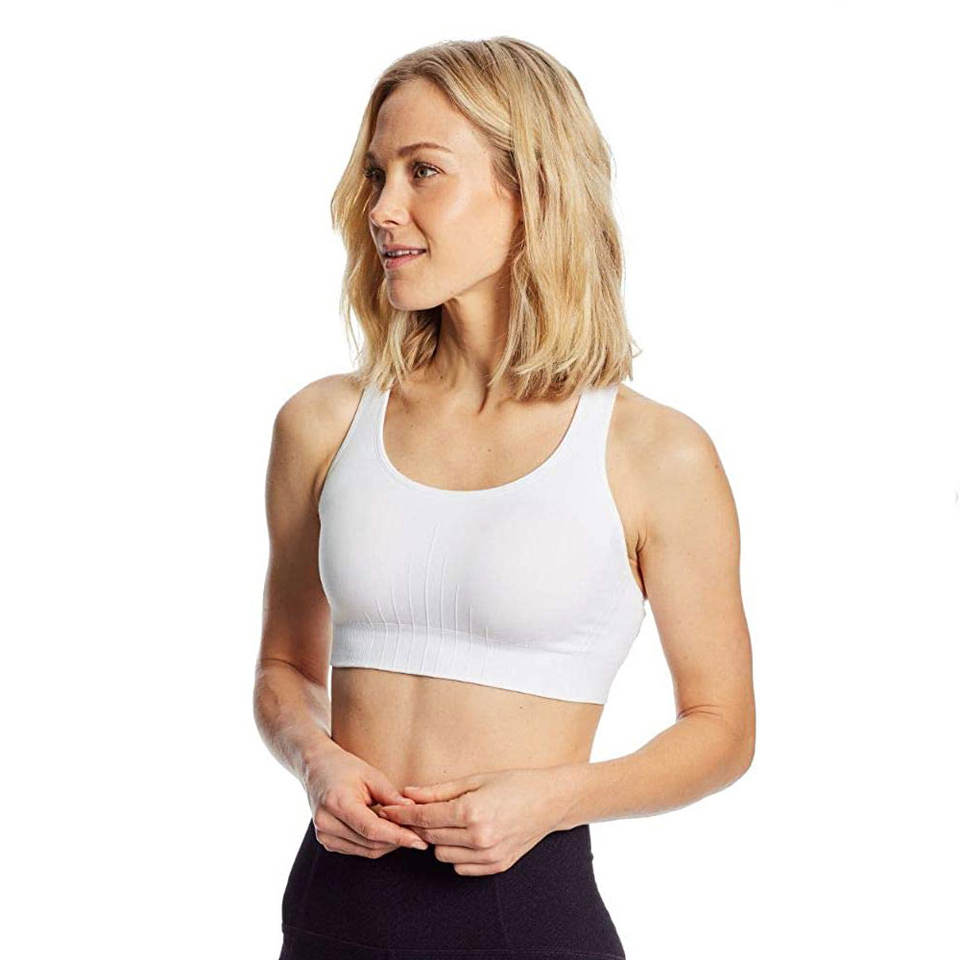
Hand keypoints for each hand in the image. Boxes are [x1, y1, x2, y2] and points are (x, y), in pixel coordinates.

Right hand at [303, 745, 429, 857]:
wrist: (316, 768)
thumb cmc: (344, 767)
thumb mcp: (371, 774)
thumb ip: (391, 796)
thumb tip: (413, 811)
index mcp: (338, 803)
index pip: (373, 830)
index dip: (398, 837)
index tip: (419, 841)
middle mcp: (327, 824)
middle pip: (371, 843)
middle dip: (397, 841)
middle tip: (419, 833)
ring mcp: (324, 835)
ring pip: (366, 851)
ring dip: (388, 844)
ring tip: (405, 831)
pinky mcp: (327, 842)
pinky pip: (358, 850)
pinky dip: (375, 844)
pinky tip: (387, 831)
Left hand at [376, 766, 572, 875]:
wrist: (550, 801)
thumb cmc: (513, 783)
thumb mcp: (474, 780)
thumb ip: (438, 791)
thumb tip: (408, 794)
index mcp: (471, 812)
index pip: (424, 818)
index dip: (402, 814)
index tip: (387, 809)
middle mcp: (479, 838)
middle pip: (430, 837)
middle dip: (417, 825)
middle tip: (412, 812)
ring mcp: (488, 855)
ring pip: (442, 855)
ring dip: (438, 840)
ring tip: (449, 822)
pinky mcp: (496, 867)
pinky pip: (461, 867)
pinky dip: (456, 853)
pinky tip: (464, 836)